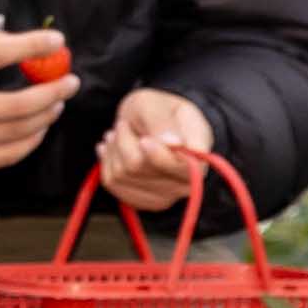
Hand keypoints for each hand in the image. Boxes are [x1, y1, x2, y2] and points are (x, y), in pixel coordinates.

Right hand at [0, 28, 75, 225]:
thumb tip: (22, 42)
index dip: (31, 46)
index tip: (56, 41)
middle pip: (16, 104)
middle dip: (53, 91)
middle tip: (70, 81)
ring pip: (17, 132)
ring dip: (46, 114)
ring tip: (56, 101)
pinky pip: (7, 155)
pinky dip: (31, 139)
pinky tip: (39, 126)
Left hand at [97, 87, 217, 213]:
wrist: (149, 124)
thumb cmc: (157, 110)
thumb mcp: (158, 105)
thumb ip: (164, 122)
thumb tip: (174, 143)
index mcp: (199, 156)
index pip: (183, 170)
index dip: (159, 157)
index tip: (144, 140)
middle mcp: (187, 182)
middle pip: (139, 167)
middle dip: (125, 141)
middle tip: (123, 125)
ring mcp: (166, 196)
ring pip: (122, 174)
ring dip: (114, 149)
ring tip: (120, 133)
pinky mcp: (144, 201)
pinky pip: (113, 183)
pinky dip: (108, 161)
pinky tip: (113, 149)